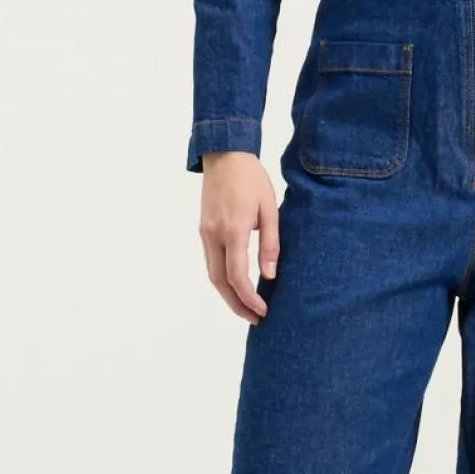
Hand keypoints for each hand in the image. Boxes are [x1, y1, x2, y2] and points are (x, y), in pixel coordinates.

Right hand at [198, 152, 279, 321]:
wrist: (225, 155)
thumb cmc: (252, 179)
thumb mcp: (270, 209)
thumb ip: (271, 244)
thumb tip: (270, 275)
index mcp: (233, 230)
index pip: (237, 276)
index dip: (249, 298)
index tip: (263, 311)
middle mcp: (214, 235)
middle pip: (220, 282)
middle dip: (236, 304)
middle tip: (255, 319)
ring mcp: (205, 233)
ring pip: (212, 274)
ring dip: (228, 294)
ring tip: (246, 308)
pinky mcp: (203, 230)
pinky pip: (211, 261)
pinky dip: (222, 279)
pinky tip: (236, 285)